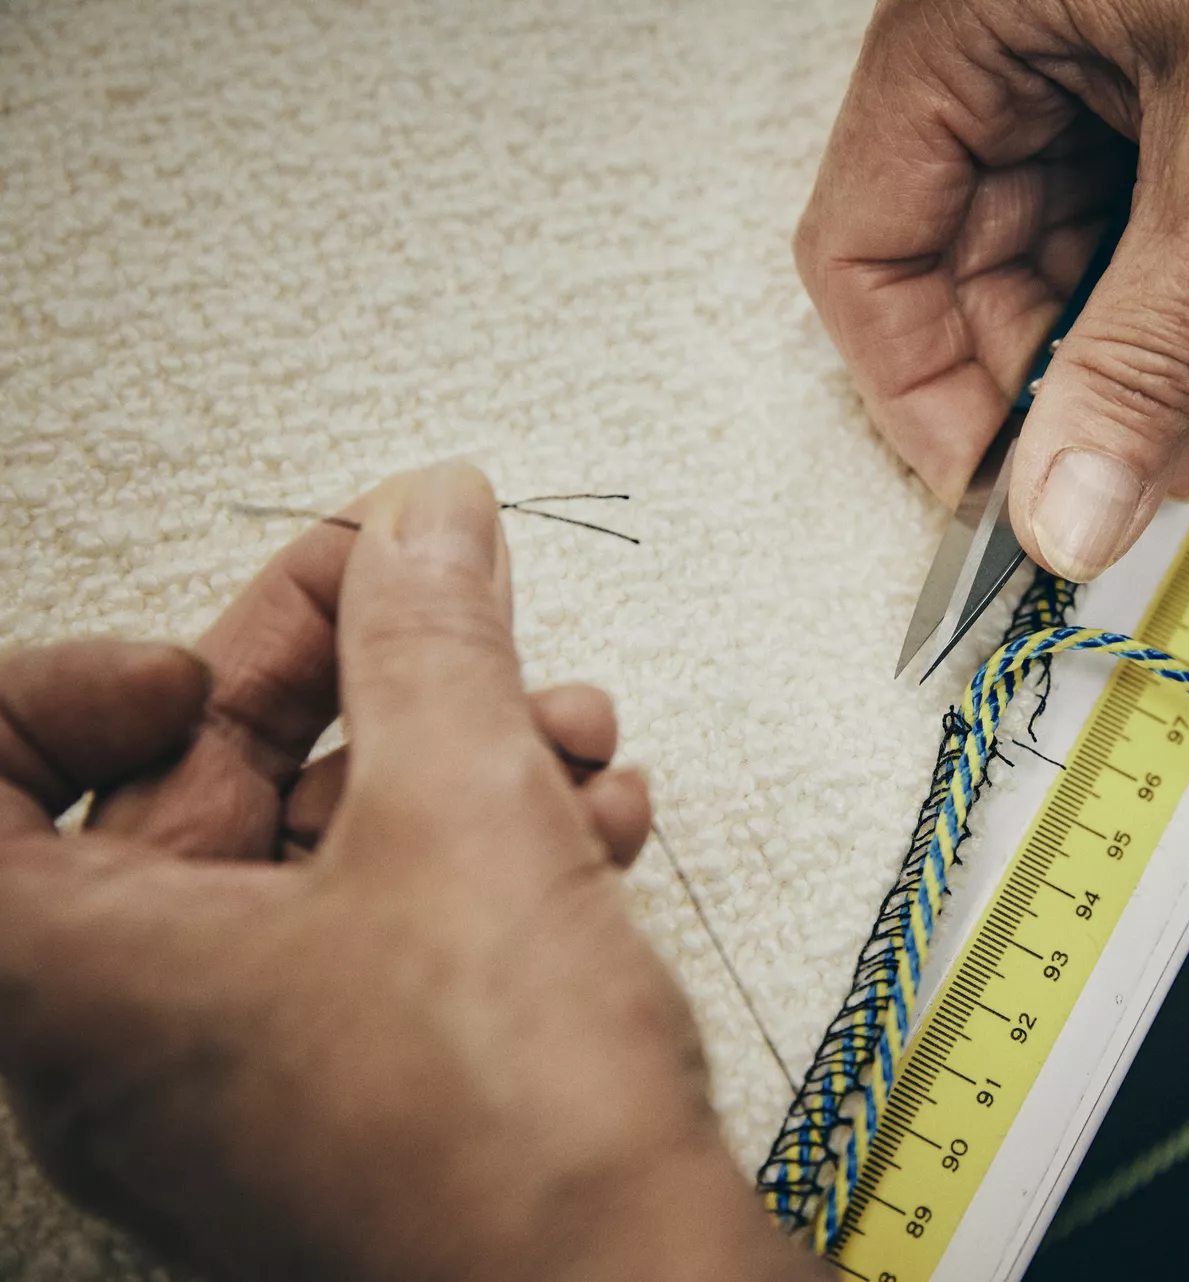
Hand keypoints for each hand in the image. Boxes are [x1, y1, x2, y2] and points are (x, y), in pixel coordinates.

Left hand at [0, 464, 821, 1281]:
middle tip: (434, 606)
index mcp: (82, 978)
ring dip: (446, 762)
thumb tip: (422, 522)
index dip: (73, 685)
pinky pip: (384, 943)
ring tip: (563, 729)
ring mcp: (255, 1087)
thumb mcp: (461, 808)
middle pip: (190, 801)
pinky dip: (478, 857)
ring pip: (316, 867)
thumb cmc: (499, 1129)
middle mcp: (140, 1047)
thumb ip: (426, 636)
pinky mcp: (363, 1107)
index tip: (201, 658)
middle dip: (343, 685)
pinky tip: (591, 820)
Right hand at [798, 0, 1188, 578]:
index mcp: (960, 32)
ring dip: (1144, 340)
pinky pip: (1128, 203)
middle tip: (1135, 466)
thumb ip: (1147, 354)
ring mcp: (1071, 53)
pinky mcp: (1145, 68)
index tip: (997, 490)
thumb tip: (1068, 506)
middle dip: (1064, 379)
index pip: (867, 253)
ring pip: (1059, 247)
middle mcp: (996, 42)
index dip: (923, 392)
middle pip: (966, 264)